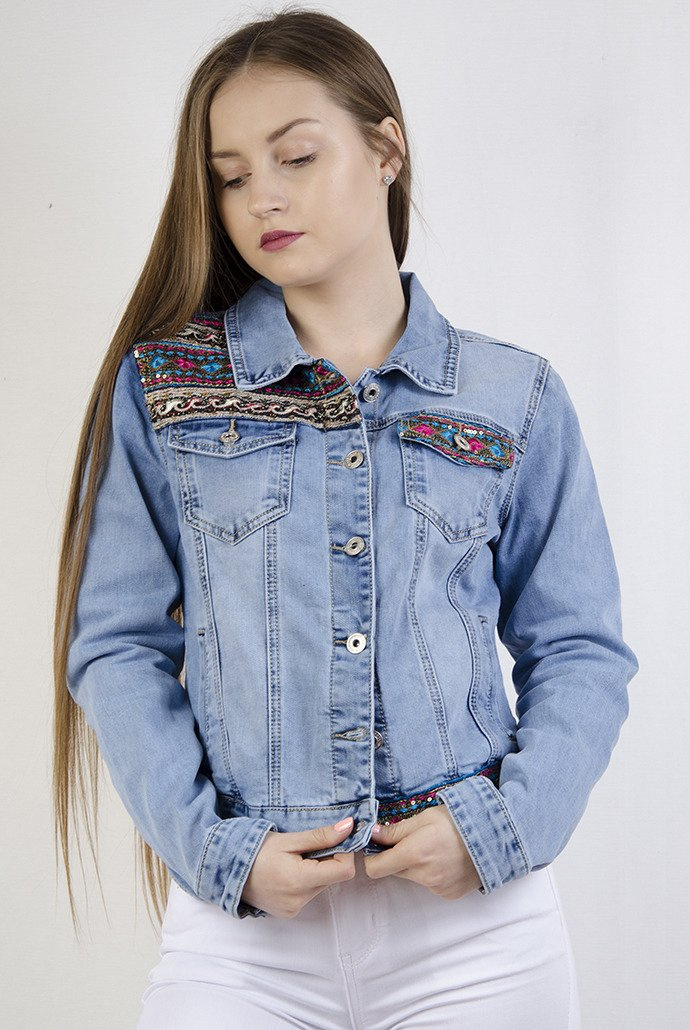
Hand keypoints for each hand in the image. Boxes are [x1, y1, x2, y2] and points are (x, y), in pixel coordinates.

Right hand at [240, 817, 355, 917]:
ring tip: (293, 860)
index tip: (331, 840)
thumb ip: (321, 836)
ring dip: (316, 870)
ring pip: (322, 885)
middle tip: (306, 848)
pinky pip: (310, 894)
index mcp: (299, 880)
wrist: (227, 870)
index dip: (344, 852)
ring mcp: (294, 909)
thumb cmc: (255, 850)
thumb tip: (350, 828)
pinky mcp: (289, 912)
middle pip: (333, 877)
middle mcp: (299, 900)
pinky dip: (306, 880)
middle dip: (327, 860)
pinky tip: (288, 872)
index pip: (345, 871)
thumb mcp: (288, 839)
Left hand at [363, 805, 482, 899]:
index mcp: (414, 853)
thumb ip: (396, 830)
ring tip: (435, 847)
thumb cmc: (459, 820)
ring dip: (416, 865)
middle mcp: (424, 875)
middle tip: (412, 840)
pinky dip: (433, 873)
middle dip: (397, 857)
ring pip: (413, 877)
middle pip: (394, 871)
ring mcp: (438, 887)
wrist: (496, 836)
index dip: (372, 857)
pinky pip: (431, 884)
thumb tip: (372, 835)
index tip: (376, 847)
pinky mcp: (449, 894)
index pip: (375, 869)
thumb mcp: (424, 817)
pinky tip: (447, 859)